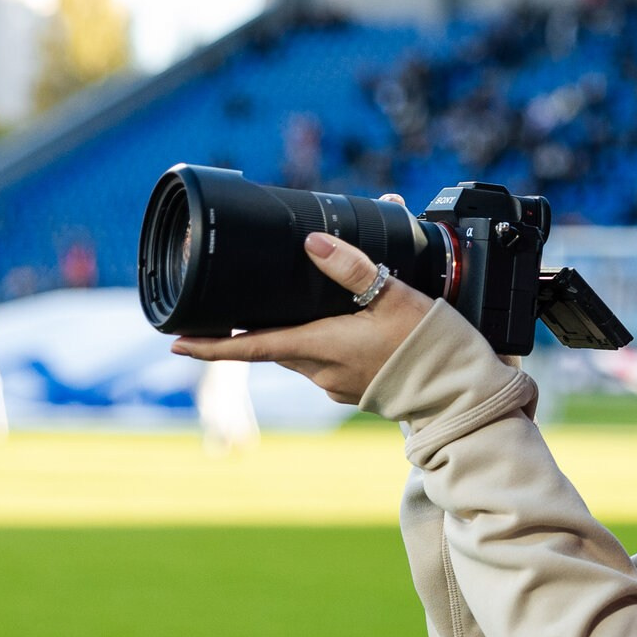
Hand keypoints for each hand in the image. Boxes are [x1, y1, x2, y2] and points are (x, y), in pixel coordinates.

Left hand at [169, 210, 431, 405]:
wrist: (461, 394)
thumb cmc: (432, 346)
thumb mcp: (396, 296)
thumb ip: (353, 267)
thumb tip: (312, 242)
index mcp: (322, 347)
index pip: (251, 348)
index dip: (209, 346)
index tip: (176, 341)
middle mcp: (322, 372)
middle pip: (272, 346)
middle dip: (251, 331)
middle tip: (228, 313)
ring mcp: (337, 385)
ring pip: (298, 355)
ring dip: (289, 336)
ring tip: (292, 311)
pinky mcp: (355, 390)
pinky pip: (323, 364)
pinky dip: (319, 345)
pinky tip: (339, 330)